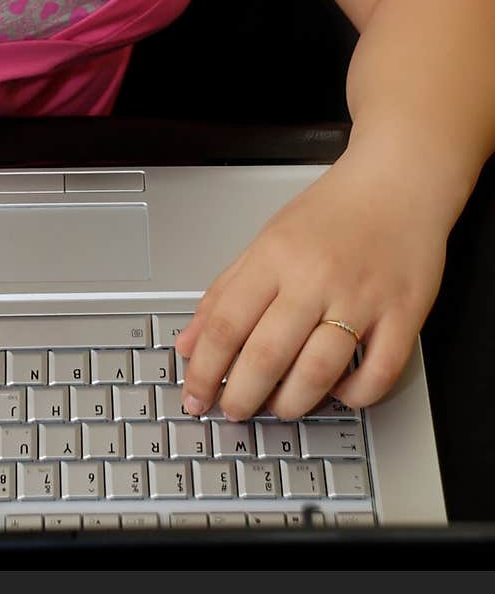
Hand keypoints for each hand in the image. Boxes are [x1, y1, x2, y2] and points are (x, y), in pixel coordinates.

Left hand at [174, 152, 449, 420]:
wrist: (398, 181)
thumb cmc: (332, 211)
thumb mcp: (268, 239)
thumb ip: (225, 291)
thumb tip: (189, 343)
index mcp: (275, 256)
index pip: (225, 324)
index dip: (203, 370)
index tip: (194, 396)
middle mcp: (315, 277)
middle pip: (266, 355)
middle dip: (241, 397)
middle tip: (233, 412)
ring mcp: (361, 297)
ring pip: (318, 372)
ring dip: (292, 403)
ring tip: (280, 408)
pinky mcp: (403, 313)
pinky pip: (378, 374)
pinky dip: (354, 396)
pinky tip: (338, 394)